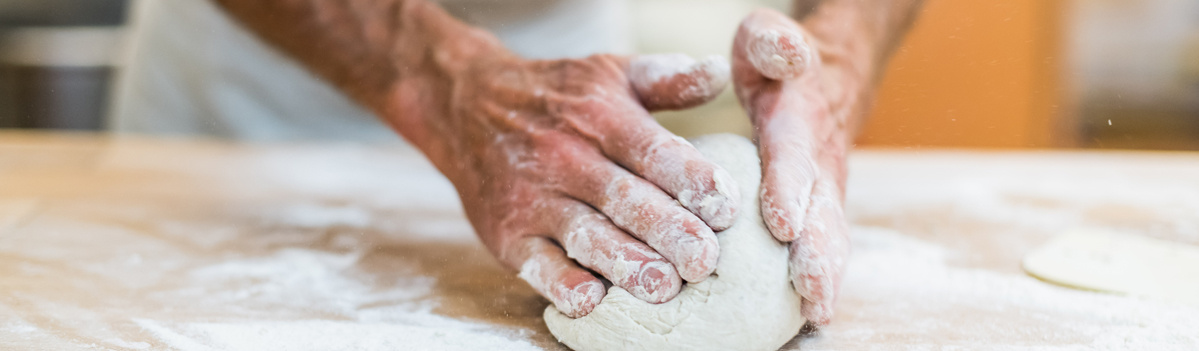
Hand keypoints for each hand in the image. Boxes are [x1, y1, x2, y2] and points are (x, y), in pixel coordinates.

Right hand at [384, 35, 739, 317]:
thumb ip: (668, 78)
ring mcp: (535, 199)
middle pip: (625, 198)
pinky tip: (590, 300)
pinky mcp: (509, 235)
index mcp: (602, 117)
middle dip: (668, 231)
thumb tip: (719, 72)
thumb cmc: (558, 97)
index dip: (691, 179)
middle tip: (705, 260)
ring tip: (663, 287)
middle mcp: (567, 157)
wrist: (466, 106)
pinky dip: (560, 283)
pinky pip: (537, 263)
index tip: (726, 206)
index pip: (652, 151)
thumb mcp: (612, 73)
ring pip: (585, 235)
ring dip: (624, 262)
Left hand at [731, 9, 859, 324]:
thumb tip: (784, 53)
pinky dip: (821, 289)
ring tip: (816, 319)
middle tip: (811, 293)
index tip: (782, 223)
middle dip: (818, 254)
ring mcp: (826, 196)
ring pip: (831, 241)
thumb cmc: (778, 67)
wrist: (827, 83)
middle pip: (823, 213)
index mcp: (801, 124)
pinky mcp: (821, 217)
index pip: (796, 156)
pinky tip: (806, 327)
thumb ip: (772, 41)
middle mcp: (820, 165)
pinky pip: (825, 254)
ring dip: (826, 280)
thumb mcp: (768, 41)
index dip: (790, 188)